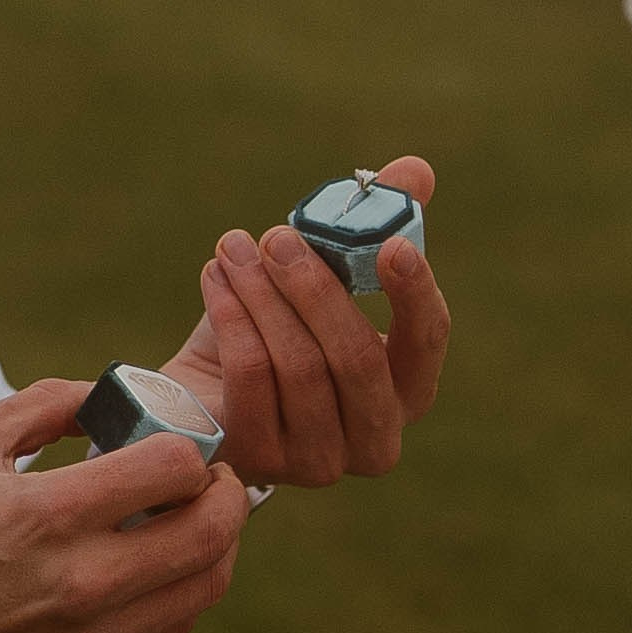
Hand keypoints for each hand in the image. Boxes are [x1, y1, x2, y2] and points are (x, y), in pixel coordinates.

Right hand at [0, 377, 250, 632]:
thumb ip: (44, 403)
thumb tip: (109, 394)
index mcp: (46, 514)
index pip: (174, 466)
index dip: (185, 443)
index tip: (170, 442)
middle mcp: (83, 581)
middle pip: (213, 528)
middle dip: (224, 489)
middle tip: (205, 477)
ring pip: (210, 582)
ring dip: (216, 541)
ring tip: (188, 520)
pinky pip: (177, 624)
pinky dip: (185, 587)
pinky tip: (156, 567)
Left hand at [162, 154, 449, 488]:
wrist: (204, 390)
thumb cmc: (278, 327)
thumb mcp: (324, 275)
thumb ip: (371, 226)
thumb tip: (413, 170)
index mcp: (409, 389)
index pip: (428, 341)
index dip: (414, 292)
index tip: (391, 244)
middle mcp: (375, 438)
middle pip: (356, 356)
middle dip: (313, 287)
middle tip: (277, 237)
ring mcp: (319, 462)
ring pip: (298, 365)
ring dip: (261, 295)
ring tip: (234, 248)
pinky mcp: (261, 462)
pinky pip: (251, 379)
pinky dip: (231, 319)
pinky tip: (215, 279)